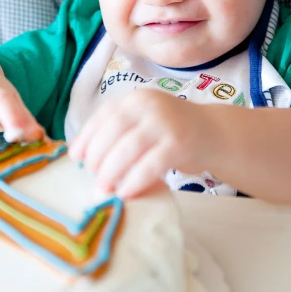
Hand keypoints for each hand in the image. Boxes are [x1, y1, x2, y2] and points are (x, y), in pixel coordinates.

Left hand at [69, 88, 213, 197]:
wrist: (214, 133)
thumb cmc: (172, 133)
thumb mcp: (144, 123)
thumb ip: (120, 133)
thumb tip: (85, 159)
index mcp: (135, 99)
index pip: (103, 115)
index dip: (86, 137)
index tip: (76, 157)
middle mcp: (148, 105)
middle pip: (112, 131)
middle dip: (97, 157)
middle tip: (94, 177)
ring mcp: (165, 123)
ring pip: (128, 148)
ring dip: (111, 171)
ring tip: (104, 188)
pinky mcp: (179, 144)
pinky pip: (150, 164)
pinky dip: (135, 180)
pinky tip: (126, 192)